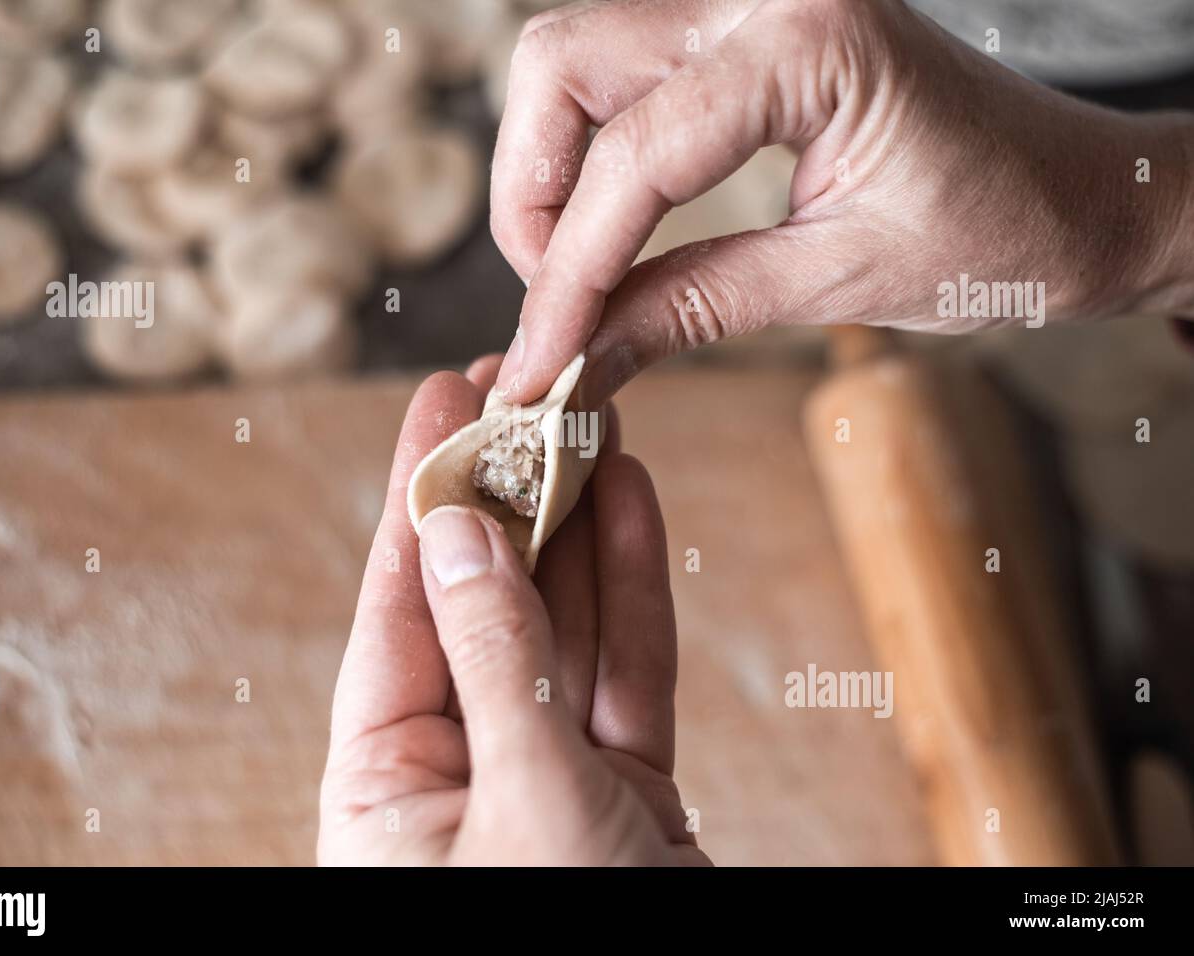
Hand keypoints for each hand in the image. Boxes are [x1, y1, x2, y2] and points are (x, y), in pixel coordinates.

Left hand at [319, 356, 707, 865]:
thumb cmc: (564, 936)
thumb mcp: (523, 797)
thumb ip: (497, 660)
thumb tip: (458, 534)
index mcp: (384, 784)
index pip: (396, 610)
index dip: (422, 497)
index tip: (439, 401)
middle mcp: (457, 771)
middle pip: (483, 603)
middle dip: (509, 497)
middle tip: (526, 392)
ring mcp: (546, 774)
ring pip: (563, 625)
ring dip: (579, 524)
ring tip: (589, 423)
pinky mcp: (623, 788)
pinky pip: (625, 670)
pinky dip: (634, 588)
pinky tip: (631, 501)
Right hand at [490, 0, 1193, 402]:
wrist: (1083, 195)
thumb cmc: (1002, 234)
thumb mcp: (840, 280)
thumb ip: (692, 307)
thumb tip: (577, 361)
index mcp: (811, 43)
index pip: (634, 159)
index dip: (569, 273)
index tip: (539, 362)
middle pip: (564, 64)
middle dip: (533, 196)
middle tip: (555, 300)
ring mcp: (753, 1)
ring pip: (576, 60)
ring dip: (551, 172)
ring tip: (579, 274)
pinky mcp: (748, 29)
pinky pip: (625, 78)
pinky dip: (594, 156)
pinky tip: (610, 232)